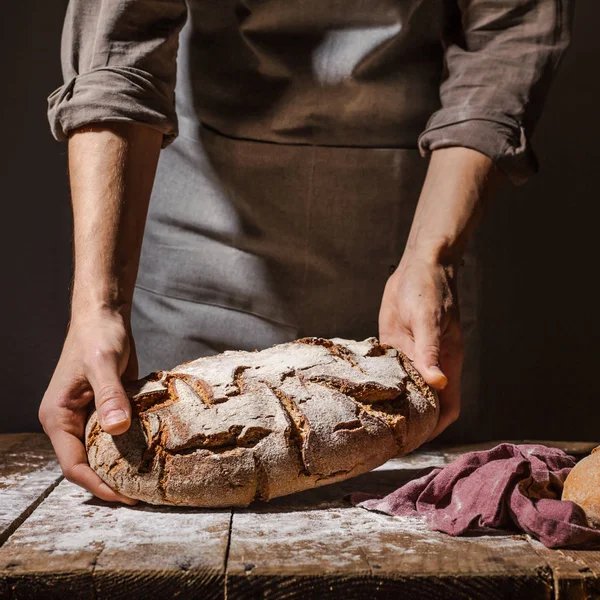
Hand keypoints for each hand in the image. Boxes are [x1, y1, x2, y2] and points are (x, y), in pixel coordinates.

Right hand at [39, 309, 137, 503]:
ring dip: (123, 465)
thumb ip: (109, 395)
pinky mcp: (106, 407)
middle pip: (87, 463)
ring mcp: (88, 415)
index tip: (126, 497)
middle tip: (143, 495)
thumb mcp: (103, 363)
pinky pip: (117, 434)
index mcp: (58, 417)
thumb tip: (117, 429)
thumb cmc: (97, 335)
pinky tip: (154, 452)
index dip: (98, 485)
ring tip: (151, 480)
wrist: (104, 316)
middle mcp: (69, 421)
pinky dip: (131, 444)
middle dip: (112, 481)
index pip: (74, 465)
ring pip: (103, 450)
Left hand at [379, 254, 463, 440]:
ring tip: (368, 422)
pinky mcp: (394, 345)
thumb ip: (430, 350)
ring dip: (391, 404)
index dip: (434, 427)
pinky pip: (387, 370)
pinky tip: (360, 391)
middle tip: (382, 440)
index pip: (446, 407)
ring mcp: (410, 356)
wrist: (419, 265)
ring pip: (404, 389)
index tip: (413, 442)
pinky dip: (378, 382)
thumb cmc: (429, 289)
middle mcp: (429, 364)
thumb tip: (438, 383)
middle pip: (424, 404)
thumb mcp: (428, 319)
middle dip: (409, 422)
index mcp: (446, 362)